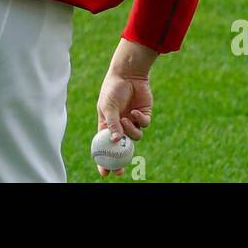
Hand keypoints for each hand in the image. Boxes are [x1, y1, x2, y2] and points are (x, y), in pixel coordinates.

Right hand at [95, 41, 155, 176]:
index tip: (104, 173)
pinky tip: (135, 111)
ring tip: (126, 119)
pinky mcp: (144, 116)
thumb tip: (116, 141)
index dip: (103, 161)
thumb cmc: (112, 89)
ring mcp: (132, 121)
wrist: (128, 74)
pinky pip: (144, 125)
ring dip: (131, 132)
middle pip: (122, 148)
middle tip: (121, 168)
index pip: (104, 147)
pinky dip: (140, 121)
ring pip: (135, 137)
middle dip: (121, 160)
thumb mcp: (108, 107)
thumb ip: (112, 124)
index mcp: (107, 125)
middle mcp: (120, 125)